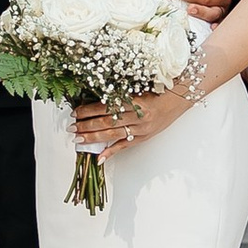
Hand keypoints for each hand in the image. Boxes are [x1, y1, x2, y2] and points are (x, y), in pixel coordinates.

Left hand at [70, 85, 185, 161]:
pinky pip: (124, 146)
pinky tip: (99, 157)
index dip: (89, 110)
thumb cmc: (157, 92)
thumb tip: (96, 102)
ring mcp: (140, 130)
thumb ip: (119, 96)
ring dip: (93, 138)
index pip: (106, 107)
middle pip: (107, 122)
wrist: (176, 101)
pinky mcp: (142, 138)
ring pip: (112, 135)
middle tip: (72, 127)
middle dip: (86, 125)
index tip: (76, 112)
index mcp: (135, 101)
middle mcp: (137, 116)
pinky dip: (111, 152)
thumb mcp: (137, 90)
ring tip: (78, 138)